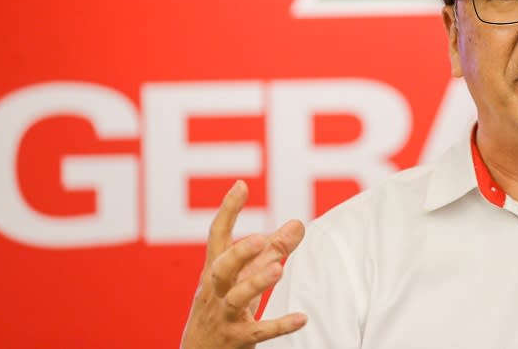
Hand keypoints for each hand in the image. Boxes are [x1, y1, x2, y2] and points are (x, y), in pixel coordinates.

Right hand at [180, 180, 307, 348]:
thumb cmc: (223, 309)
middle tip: (261, 238)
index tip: (241, 185)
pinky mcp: (236, 340)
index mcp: (215, 272)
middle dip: (238, 253)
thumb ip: (272, 251)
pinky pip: (257, 332)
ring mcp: (223, 317)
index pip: (217, 237)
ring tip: (279, 269)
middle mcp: (215, 292)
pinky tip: (301, 318)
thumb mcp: (243, 278)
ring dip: (255, 283)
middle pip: (220, 268)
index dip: (228, 211)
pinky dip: (279, 326)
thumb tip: (299, 223)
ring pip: (235, 298)